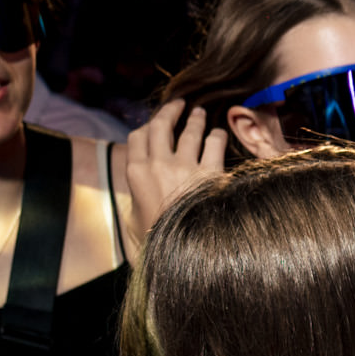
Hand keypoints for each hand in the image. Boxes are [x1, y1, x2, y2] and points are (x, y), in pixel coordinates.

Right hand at [122, 99, 227, 238]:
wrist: (182, 251)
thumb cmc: (157, 238)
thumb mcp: (134, 216)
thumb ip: (136, 196)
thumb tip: (140, 192)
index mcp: (135, 172)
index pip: (137, 137)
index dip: (147, 126)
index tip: (156, 123)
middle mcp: (157, 165)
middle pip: (160, 126)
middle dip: (170, 112)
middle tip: (179, 104)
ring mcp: (184, 167)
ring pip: (189, 132)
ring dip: (195, 119)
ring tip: (200, 113)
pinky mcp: (209, 174)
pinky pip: (214, 144)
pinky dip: (217, 135)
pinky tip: (219, 133)